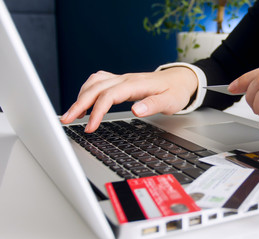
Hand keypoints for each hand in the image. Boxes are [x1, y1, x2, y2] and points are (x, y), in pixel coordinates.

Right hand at [60, 67, 197, 132]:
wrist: (180, 79)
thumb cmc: (175, 91)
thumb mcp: (170, 101)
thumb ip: (153, 104)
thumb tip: (136, 110)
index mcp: (135, 84)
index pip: (109, 96)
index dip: (97, 111)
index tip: (90, 127)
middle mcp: (125, 79)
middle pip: (95, 88)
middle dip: (78, 104)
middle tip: (66, 120)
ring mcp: (121, 78)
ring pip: (94, 83)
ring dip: (80, 96)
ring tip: (72, 114)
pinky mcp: (120, 81)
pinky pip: (98, 81)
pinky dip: (87, 91)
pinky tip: (84, 101)